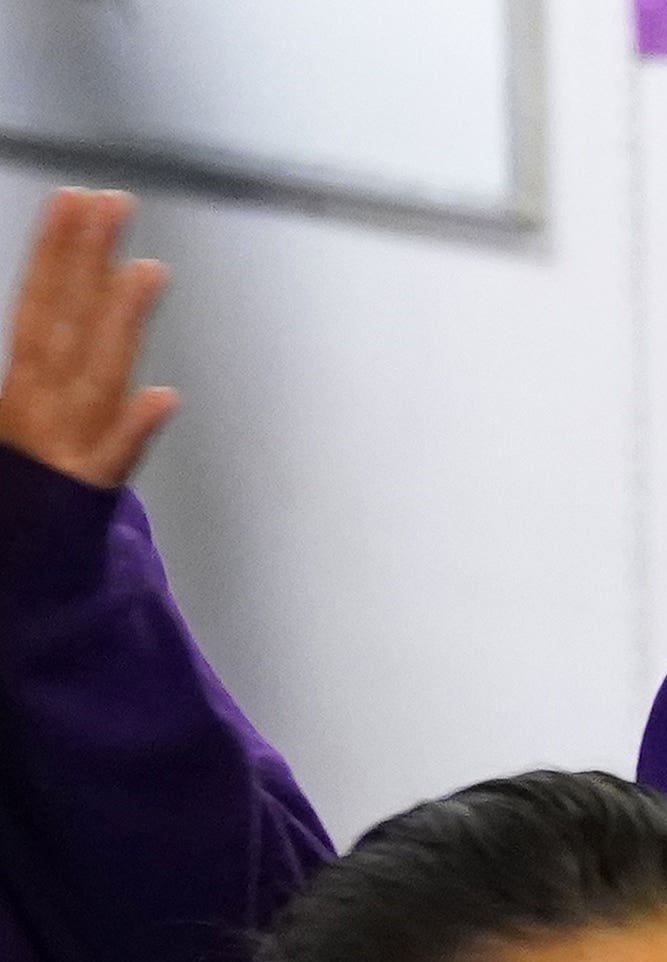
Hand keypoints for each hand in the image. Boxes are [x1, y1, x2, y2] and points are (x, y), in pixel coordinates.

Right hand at [0, 190, 180, 487]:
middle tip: (110, 202)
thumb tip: (121, 368)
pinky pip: (113, 461)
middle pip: (64, 323)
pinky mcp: (87, 495)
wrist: (20, 575)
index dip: (58, 253)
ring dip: (119, 322)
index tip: (80, 199)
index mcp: (22, 391)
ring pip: (94, 375)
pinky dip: (135, 430)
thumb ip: (61, 382)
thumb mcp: (26, 428)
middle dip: (83, 262)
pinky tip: (165, 398)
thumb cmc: (25, 498)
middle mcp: (40, 409)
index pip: (41, 307)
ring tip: (147, 270)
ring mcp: (64, 448)